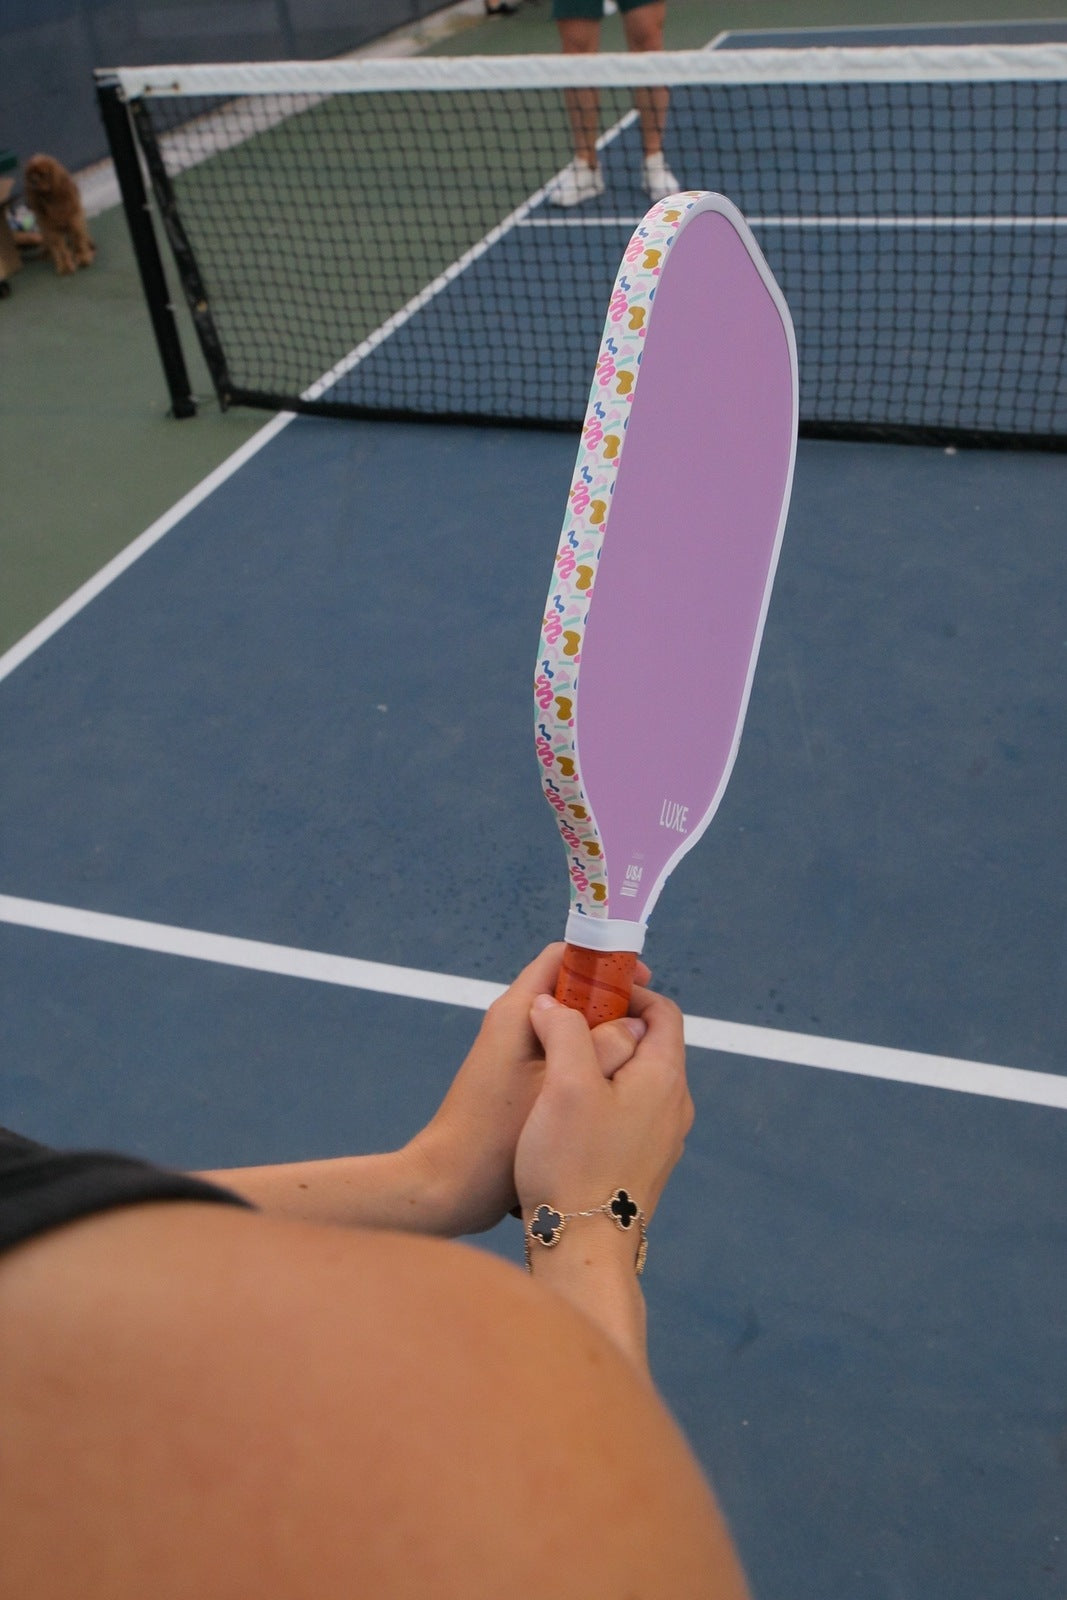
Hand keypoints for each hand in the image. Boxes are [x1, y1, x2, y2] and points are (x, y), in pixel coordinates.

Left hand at [404, 944, 651, 1236]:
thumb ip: (602, 1049)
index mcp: (517, 1011)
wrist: (451, 1185)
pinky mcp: (517, 1083)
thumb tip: (634, 1026)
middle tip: (647, 1034)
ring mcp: (514, 1055)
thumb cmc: (498, 1136)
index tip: (642, 985)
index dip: (605, 963)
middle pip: (570, 994)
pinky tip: (609, 1093)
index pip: (562, 958)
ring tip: (635, 1065)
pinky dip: (586, 1066)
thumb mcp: (560, 1087)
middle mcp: (514, 1025)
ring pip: (569, 1031)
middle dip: (611, 1007)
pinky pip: (561, 1059)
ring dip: (602, 1041)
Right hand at [514, 984, 691, 1229]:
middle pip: (649, 1045)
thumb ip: (565, 1031)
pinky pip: (629, 1114)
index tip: (588, 991)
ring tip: (557, 1067)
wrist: (583, 1247)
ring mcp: (662, 1139)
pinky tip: (564, 1114)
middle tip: (564, 1024)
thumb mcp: (565, 1082)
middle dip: (608, 1026)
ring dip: (601, 1064)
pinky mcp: (643, 1165)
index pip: (663, 1011)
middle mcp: (674, 1106)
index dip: (628, 993)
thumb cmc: (573, 1163)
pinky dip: (603, 1099)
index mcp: (664, 1077)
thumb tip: (554, 1003)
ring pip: (637, 1081)